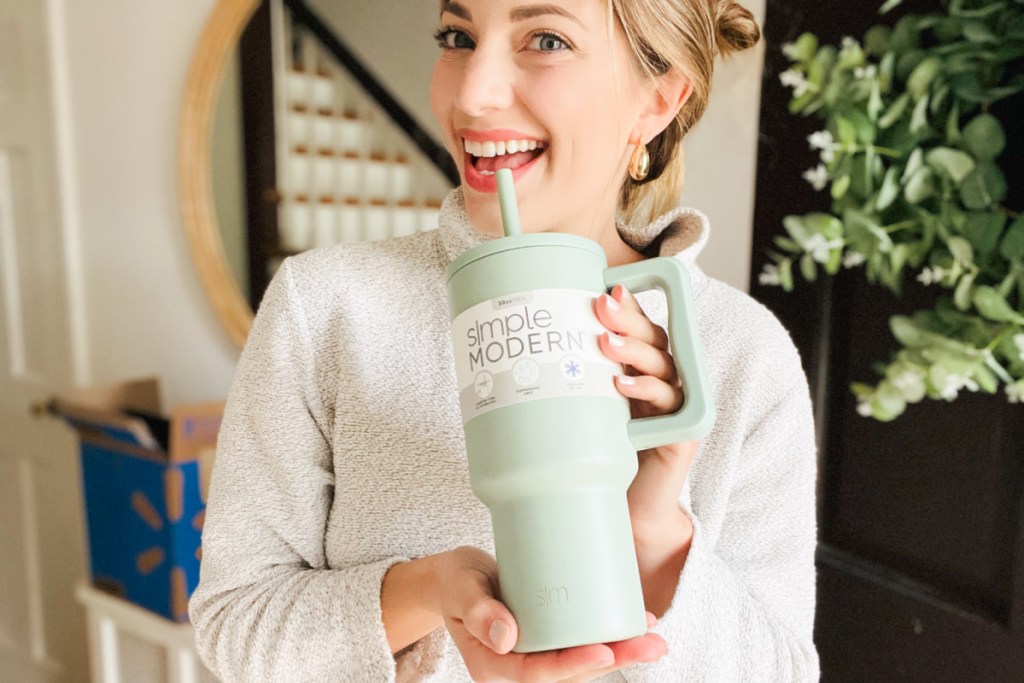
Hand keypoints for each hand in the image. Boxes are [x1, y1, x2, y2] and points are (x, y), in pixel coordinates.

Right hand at [435, 546, 666, 681]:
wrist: (456, 579)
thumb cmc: (456, 581)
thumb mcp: (461, 588)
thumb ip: (477, 610)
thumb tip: (506, 638)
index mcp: (492, 666)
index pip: (537, 674)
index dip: (573, 666)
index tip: (604, 651)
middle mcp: (517, 668)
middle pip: (569, 674)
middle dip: (612, 660)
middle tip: (651, 645)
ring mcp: (535, 656)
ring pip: (581, 664)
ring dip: (619, 653)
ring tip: (654, 639)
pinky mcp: (547, 641)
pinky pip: (579, 645)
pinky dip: (609, 637)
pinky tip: (637, 624)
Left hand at [596, 286, 698, 612]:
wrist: (625, 514)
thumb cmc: (600, 460)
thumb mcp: (579, 413)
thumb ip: (564, 385)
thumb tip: (509, 355)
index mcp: (639, 373)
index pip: (638, 329)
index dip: (626, 307)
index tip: (603, 289)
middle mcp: (661, 383)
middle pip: (653, 338)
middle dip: (627, 319)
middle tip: (601, 305)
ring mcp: (675, 406)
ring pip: (663, 364)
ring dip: (633, 350)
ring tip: (604, 343)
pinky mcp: (684, 432)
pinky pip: (671, 402)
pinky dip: (648, 389)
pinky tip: (623, 384)